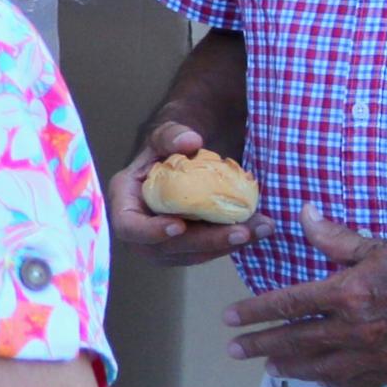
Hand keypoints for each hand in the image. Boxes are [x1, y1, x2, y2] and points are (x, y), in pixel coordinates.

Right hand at [108, 118, 253, 267]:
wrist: (189, 154)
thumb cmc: (170, 142)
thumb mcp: (167, 132)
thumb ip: (172, 134)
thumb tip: (190, 141)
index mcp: (126, 199)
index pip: (128, 225)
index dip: (149, 232)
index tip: (179, 226)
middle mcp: (141, 226)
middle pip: (165, 248)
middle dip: (205, 242)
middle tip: (240, 231)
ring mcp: (164, 241)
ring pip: (192, 255)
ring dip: (226, 245)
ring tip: (260, 227)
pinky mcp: (188, 245)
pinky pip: (208, 251)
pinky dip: (233, 242)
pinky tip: (259, 228)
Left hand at [223, 213, 386, 386]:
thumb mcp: (380, 244)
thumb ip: (336, 237)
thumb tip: (304, 214)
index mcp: (348, 294)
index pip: (287, 304)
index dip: (254, 312)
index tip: (230, 318)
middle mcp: (356, 329)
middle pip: (294, 341)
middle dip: (260, 345)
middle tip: (234, 349)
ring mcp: (375, 353)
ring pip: (319, 367)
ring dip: (289, 367)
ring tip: (268, 366)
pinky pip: (352, 381)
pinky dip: (328, 381)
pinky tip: (316, 380)